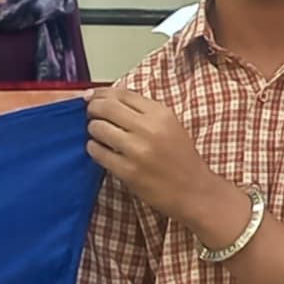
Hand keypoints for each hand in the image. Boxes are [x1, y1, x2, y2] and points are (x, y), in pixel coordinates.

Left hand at [84, 83, 223, 231]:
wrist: (194, 190)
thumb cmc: (181, 157)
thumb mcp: (170, 125)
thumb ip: (144, 110)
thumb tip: (113, 93)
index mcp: (161, 114)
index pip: (123, 94)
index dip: (102, 92)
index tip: (91, 95)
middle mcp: (149, 128)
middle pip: (107, 107)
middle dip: (92, 108)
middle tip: (90, 113)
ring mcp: (137, 150)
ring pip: (99, 128)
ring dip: (93, 129)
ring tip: (98, 133)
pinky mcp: (127, 171)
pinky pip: (98, 153)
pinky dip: (94, 148)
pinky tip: (99, 149)